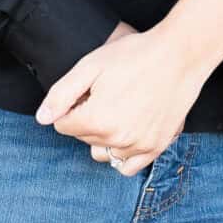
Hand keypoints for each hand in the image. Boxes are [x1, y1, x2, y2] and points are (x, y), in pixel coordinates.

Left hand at [34, 23, 204, 174]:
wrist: (179, 55)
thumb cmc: (134, 56)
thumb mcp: (89, 66)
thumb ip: (60, 95)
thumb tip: (42, 119)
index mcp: (96, 120)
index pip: (63, 125)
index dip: (71, 105)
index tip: (89, 90)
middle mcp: (117, 139)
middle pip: (83, 138)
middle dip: (86, 118)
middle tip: (105, 93)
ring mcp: (139, 146)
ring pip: (103, 153)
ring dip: (102, 138)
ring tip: (116, 111)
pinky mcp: (156, 147)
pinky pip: (129, 167)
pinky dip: (122, 155)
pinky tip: (126, 133)